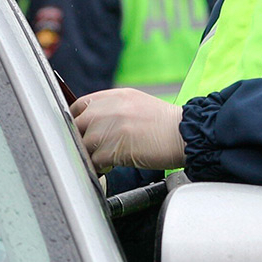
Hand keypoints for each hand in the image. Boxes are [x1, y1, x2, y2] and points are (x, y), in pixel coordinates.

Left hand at [70, 88, 184, 172]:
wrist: (184, 134)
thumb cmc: (164, 124)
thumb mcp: (135, 103)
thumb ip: (112, 108)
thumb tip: (93, 122)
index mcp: (114, 96)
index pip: (79, 105)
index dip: (77, 120)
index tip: (80, 131)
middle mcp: (109, 109)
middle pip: (77, 125)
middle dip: (82, 138)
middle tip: (93, 148)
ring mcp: (111, 128)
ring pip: (85, 144)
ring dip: (92, 154)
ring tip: (105, 158)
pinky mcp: (114, 148)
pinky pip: (95, 160)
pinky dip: (100, 166)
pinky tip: (111, 165)